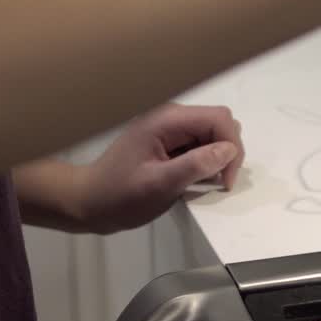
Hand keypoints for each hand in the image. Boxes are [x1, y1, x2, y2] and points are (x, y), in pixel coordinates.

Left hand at [78, 103, 243, 233]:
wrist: (89, 203)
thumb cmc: (120, 196)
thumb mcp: (159, 185)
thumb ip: (195, 165)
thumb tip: (229, 150)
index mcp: (167, 119)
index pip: (219, 118)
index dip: (231, 148)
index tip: (225, 181)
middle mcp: (170, 116)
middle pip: (218, 124)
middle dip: (226, 154)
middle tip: (215, 184)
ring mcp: (169, 128)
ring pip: (211, 135)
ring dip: (215, 160)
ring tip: (200, 185)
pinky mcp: (168, 142)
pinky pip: (198, 146)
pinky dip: (203, 164)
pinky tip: (191, 182)